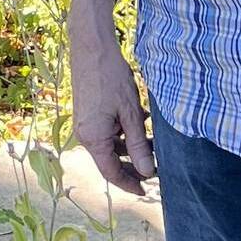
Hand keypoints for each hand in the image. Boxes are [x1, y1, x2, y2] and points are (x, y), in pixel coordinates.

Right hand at [69, 29, 155, 194]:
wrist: (91, 48)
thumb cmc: (110, 78)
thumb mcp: (130, 113)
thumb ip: (139, 145)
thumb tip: (147, 171)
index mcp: (93, 138)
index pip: (111, 172)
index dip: (129, 184)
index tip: (145, 192)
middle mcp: (85, 134)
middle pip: (110, 161)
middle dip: (132, 167)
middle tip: (155, 170)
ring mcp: (85, 123)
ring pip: (110, 145)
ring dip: (131, 147)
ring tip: (154, 143)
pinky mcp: (88, 113)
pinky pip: (107, 132)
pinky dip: (123, 133)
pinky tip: (141, 124)